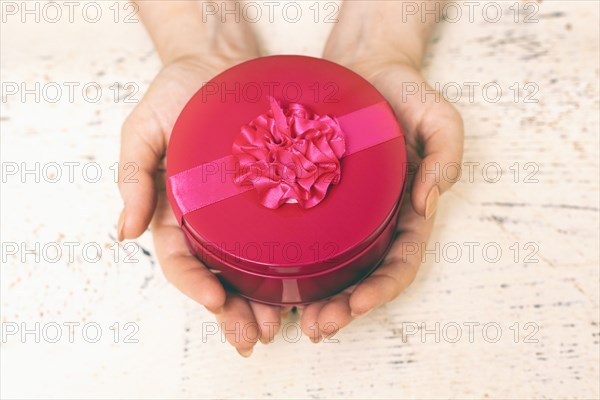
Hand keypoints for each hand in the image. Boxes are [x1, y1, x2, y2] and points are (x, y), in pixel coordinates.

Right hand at [117, 13, 280, 355]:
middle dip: (234, 311)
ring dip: (263, 301)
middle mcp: (209, 219)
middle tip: (254, 339)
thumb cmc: (176, 93)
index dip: (194, 286)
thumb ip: (133, 177)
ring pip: (251, 267)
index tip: (215, 302)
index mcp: (174, 211)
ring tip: (280, 326)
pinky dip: (289, 265)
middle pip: (218, 276)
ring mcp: (241, 211)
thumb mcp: (142, 130)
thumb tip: (122, 233)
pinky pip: (280, 235)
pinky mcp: (271, 195)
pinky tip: (303, 286)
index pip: (181, 260)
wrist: (218, 64)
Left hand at [299, 4, 463, 340]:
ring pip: (332, 267)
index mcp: (407, 211)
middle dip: (345, 307)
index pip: (400, 262)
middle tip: (319, 328)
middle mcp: (376, 220)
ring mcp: (346, 212)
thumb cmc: (405, 92)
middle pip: (363, 276)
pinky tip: (274, 279)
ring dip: (317, 298)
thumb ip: (447, 156)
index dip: (381, 289)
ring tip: (294, 321)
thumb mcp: (439, 117)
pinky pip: (306, 236)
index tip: (357, 306)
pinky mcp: (317, 198)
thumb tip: (429, 201)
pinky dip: (293, 263)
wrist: (365, 67)